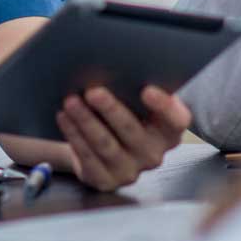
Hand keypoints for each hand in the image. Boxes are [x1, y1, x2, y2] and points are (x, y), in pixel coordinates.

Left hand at [54, 85, 189, 191]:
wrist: (101, 141)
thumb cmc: (123, 110)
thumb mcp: (134, 99)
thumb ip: (134, 87)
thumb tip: (116, 60)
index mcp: (168, 131)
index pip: (177, 120)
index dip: (165, 106)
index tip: (147, 89)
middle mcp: (154, 154)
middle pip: (133, 131)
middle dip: (111, 110)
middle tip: (92, 91)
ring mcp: (131, 171)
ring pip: (106, 145)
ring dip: (86, 121)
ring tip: (70, 101)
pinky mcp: (106, 180)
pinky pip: (88, 158)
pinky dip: (74, 136)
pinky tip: (64, 118)